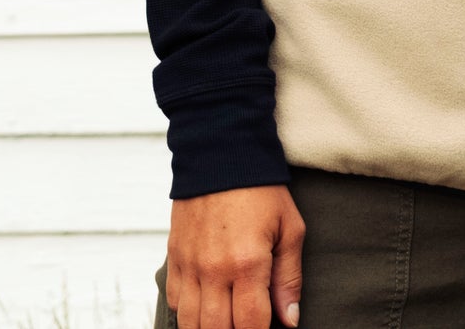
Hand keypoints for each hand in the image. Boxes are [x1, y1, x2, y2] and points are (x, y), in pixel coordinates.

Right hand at [166, 185, 304, 328]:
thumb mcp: (289, 228)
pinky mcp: (174, 257)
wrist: (222, 152)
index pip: (251, 325)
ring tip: (227, 319)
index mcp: (247, 263)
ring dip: (210, 328)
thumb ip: (289, 278)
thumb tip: (290, 320)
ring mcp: (189, 265)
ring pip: (191, 324)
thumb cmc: (261, 189)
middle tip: (248, 321)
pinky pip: (174, 302)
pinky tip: (206, 305)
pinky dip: (188, 313)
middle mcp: (213, 270)